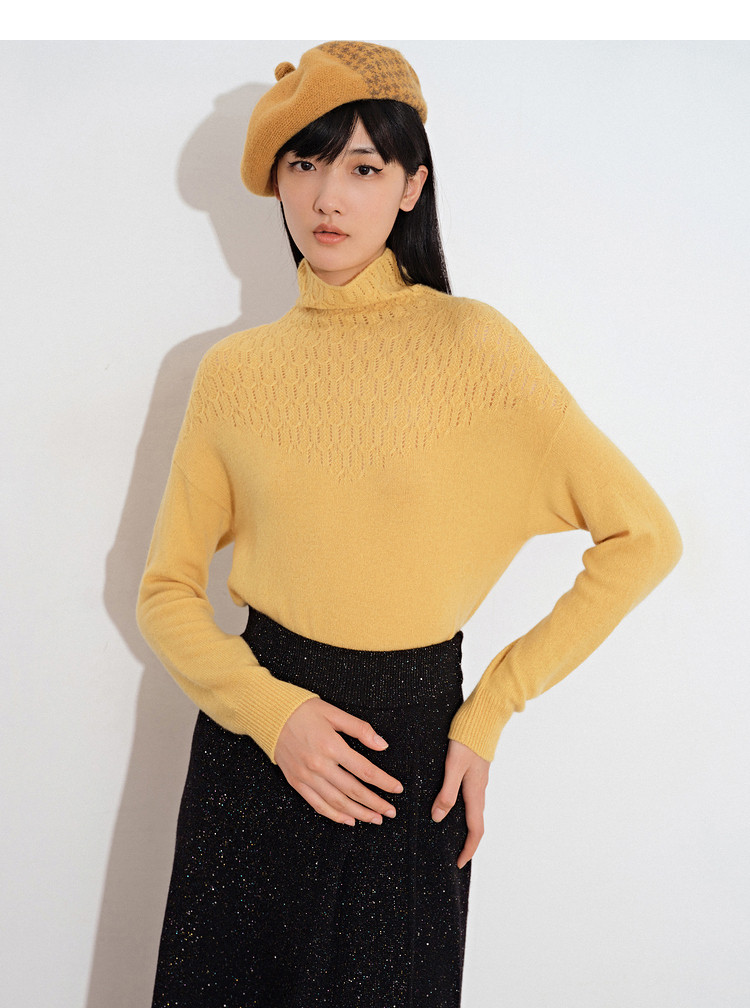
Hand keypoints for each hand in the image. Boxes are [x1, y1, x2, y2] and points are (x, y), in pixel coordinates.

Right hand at [275, 697, 403, 826]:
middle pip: (353, 790)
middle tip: (391, 811)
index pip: (364, 770)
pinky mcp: (296, 782)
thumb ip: (360, 729)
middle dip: (375, 803)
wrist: (270, 714)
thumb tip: (382, 744)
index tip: (397, 789)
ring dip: (358, 813)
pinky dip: (334, 815)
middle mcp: (319, 765)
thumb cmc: (303, 711)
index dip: (383, 782)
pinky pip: (317, 804)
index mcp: (331, 746)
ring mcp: (306, 776)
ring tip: (375, 819)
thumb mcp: (334, 712)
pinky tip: (348, 820)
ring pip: (337, 802)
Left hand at [431, 739, 489, 868]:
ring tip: (450, 835)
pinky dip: (463, 810)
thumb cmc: (466, 740)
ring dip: (466, 827)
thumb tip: (438, 818)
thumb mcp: (453, 767)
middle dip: (467, 842)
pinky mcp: (475, 771)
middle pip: (476, 823)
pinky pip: (470, 798)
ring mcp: (478, 781)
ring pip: (473, 810)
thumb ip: (446, 792)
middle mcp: (479, 789)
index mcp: (475, 792)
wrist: (482, 717)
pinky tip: (450, 805)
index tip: (459, 864)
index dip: (469, 849)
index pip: (475, 830)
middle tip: (455, 855)